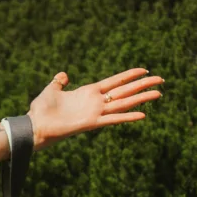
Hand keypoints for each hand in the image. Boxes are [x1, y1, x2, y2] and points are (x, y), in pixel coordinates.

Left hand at [28, 66, 162, 146]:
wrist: (36, 125)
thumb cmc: (42, 110)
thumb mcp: (52, 90)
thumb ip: (59, 82)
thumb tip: (63, 75)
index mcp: (89, 92)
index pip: (114, 82)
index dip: (129, 76)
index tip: (145, 70)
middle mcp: (96, 102)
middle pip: (125, 91)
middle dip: (142, 86)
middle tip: (161, 80)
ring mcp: (96, 112)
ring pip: (124, 103)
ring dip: (141, 99)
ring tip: (159, 94)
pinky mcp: (92, 123)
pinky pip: (113, 119)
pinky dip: (127, 117)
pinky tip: (143, 115)